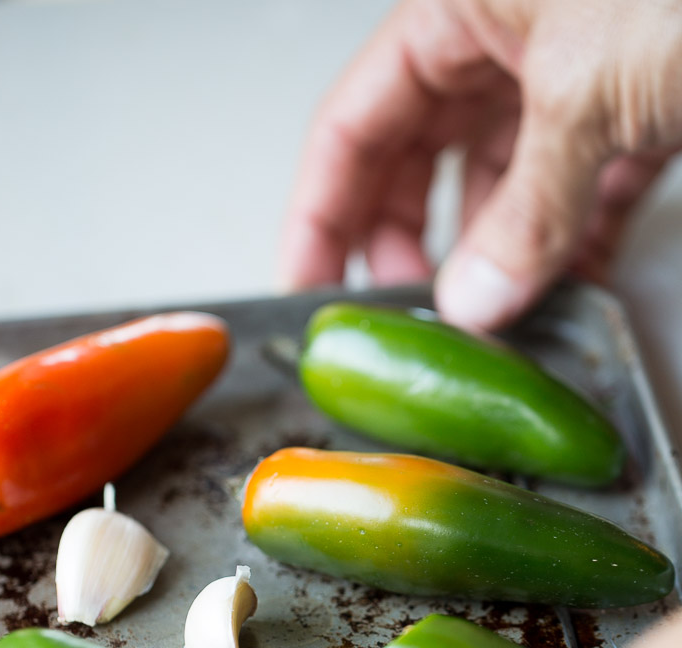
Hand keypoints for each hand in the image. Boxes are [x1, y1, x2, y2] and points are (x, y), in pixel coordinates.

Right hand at [279, 0, 681, 328]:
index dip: (320, 216)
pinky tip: (564, 287)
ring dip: (496, 255)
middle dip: (408, 243)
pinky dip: (569, 240)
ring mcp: (573, 69)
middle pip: (419, 157)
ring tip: (492, 321)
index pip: (352, 125)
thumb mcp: (590, 90)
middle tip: (407, 318)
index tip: (307, 289)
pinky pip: (577, 183)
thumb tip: (473, 299)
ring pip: (502, 179)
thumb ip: (523, 209)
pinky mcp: (636, 102)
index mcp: (461, 3)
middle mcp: (509, 33)